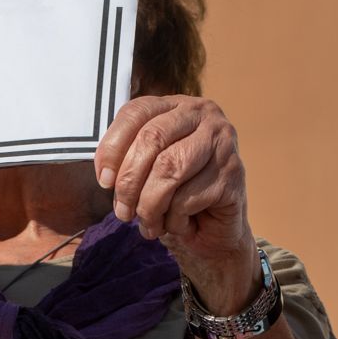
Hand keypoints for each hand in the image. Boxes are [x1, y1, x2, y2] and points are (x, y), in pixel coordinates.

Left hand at [95, 96, 255, 311]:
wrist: (216, 232)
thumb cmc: (175, 197)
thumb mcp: (146, 171)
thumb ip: (127, 159)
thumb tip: (107, 174)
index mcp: (177, 106)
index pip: (136, 112)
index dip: (112, 147)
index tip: (104, 181)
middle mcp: (204, 115)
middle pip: (152, 138)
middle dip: (129, 181)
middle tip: (122, 213)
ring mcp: (223, 142)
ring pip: (169, 168)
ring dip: (149, 205)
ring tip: (148, 225)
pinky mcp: (233, 173)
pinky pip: (188, 197)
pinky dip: (174, 219)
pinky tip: (178, 225)